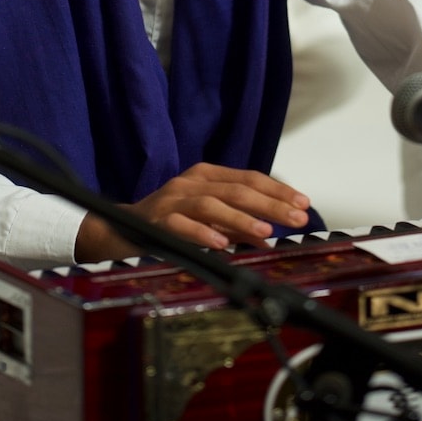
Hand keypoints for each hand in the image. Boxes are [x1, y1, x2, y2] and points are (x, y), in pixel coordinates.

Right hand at [74, 163, 311, 261]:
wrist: (118, 229)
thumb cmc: (167, 223)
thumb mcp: (206, 219)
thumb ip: (235, 225)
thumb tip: (268, 237)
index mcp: (205, 176)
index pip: (248, 178)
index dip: (277, 190)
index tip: (303, 203)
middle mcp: (190, 183)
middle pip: (236, 189)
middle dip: (270, 204)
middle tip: (296, 218)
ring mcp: (172, 200)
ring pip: (211, 205)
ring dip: (240, 219)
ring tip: (264, 231)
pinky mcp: (156, 221)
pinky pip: (181, 226)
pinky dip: (202, 234)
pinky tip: (221, 244)